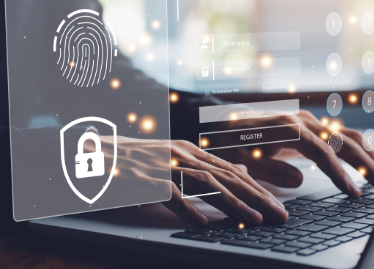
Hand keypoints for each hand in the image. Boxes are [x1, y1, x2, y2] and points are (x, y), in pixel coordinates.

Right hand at [94, 136, 288, 226]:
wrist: (93, 153)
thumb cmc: (134, 162)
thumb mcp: (173, 159)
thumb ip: (205, 166)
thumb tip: (240, 168)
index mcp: (188, 151)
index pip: (230, 169)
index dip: (257, 187)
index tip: (279, 204)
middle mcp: (179, 154)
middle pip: (225, 175)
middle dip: (256, 196)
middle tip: (280, 215)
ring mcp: (162, 165)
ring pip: (205, 183)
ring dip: (233, 203)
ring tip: (254, 220)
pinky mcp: (143, 178)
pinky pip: (169, 194)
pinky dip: (188, 208)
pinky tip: (203, 222)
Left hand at [210, 110, 373, 196]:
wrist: (224, 120)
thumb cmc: (232, 142)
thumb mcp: (243, 159)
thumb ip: (269, 169)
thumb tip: (300, 180)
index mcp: (287, 127)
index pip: (322, 151)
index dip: (339, 174)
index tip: (354, 194)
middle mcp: (303, 120)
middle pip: (345, 140)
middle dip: (369, 166)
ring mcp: (311, 121)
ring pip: (350, 136)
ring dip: (372, 157)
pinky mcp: (314, 127)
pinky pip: (344, 136)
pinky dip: (362, 151)